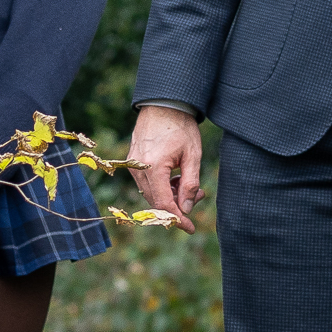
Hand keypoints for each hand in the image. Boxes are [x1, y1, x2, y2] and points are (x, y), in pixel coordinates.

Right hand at [130, 103, 205, 225]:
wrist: (163, 103)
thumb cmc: (181, 126)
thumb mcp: (193, 156)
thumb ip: (190, 184)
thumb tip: (186, 208)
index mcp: (154, 168)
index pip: (164, 204)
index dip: (178, 219)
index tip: (190, 228)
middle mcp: (139, 169)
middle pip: (157, 202)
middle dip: (178, 205)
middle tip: (198, 195)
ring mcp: (133, 165)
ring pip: (151, 194)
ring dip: (171, 195)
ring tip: (188, 183)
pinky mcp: (133, 161)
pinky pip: (147, 183)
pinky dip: (162, 186)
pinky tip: (176, 177)